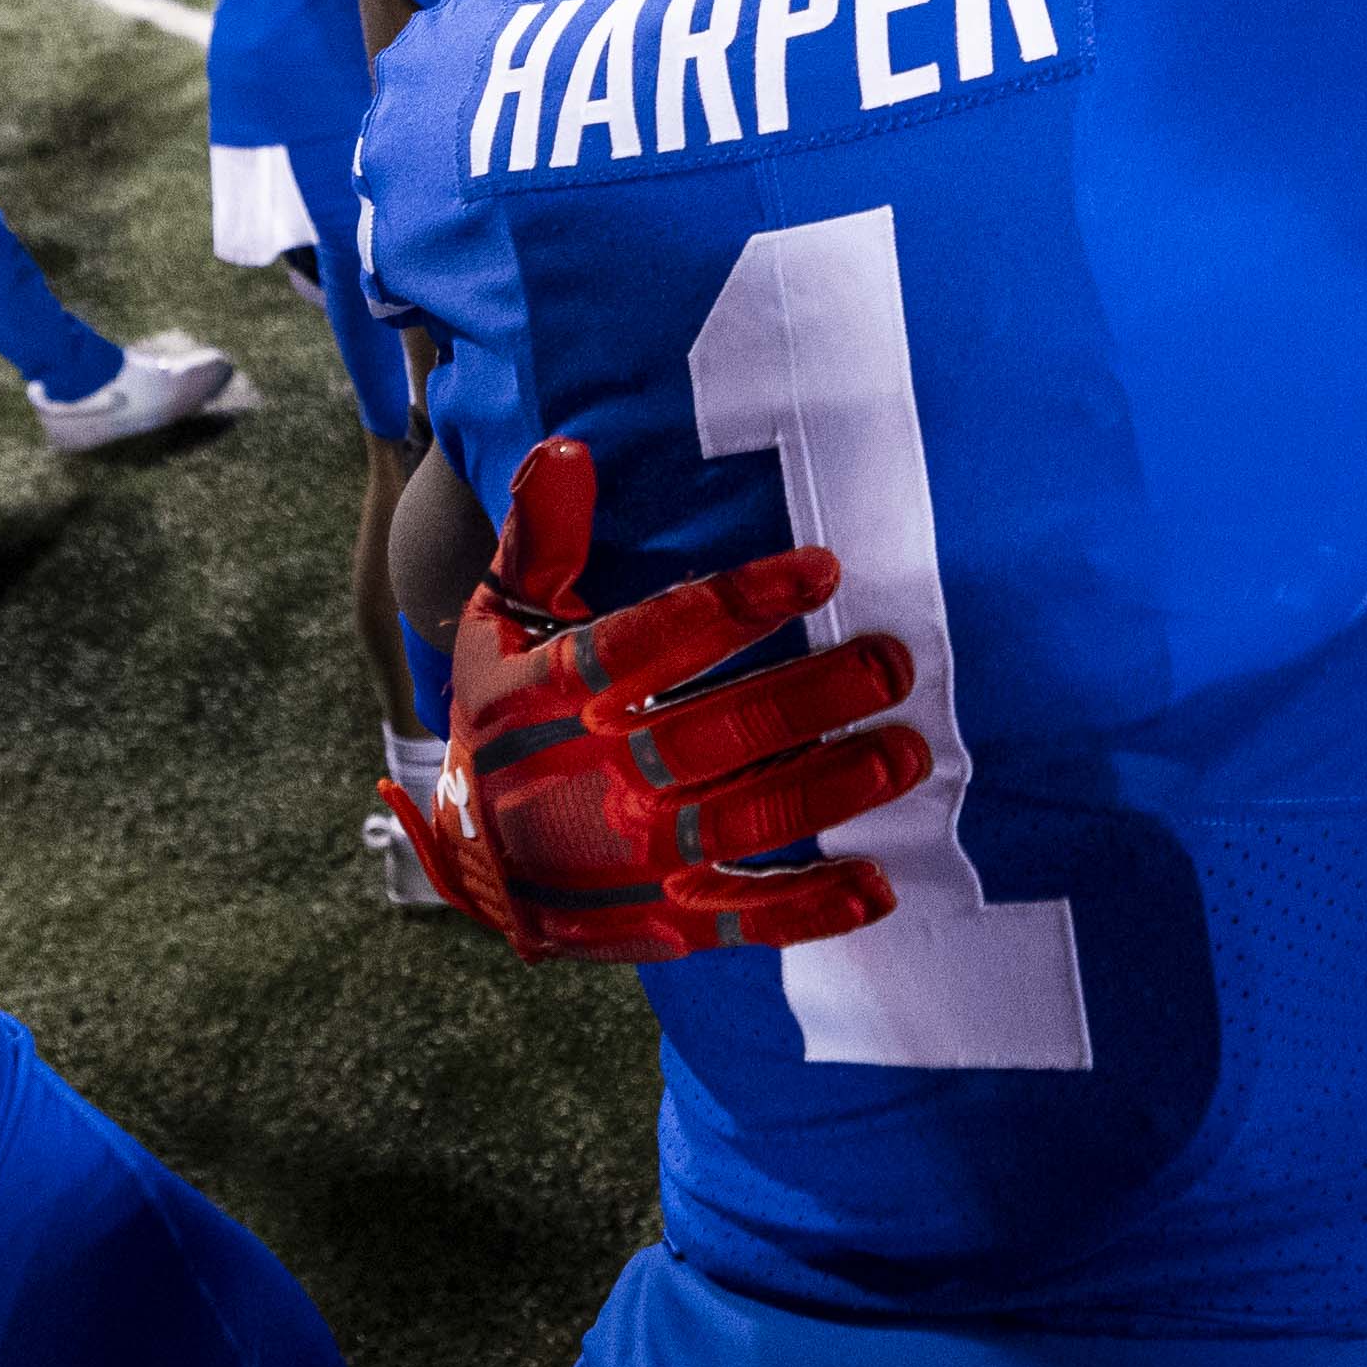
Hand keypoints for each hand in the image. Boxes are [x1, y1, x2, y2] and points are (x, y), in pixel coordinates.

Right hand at [381, 435, 925, 963]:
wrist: (463, 862)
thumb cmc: (502, 722)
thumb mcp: (494, 628)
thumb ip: (539, 541)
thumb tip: (566, 449)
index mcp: (552, 696)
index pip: (648, 643)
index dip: (735, 606)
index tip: (821, 569)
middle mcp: (593, 777)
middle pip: (711, 733)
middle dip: (809, 697)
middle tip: (891, 663)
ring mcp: (631, 856)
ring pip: (739, 821)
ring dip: (827, 789)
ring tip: (903, 753)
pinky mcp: (661, 917)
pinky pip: (741, 916)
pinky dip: (809, 909)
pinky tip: (876, 887)